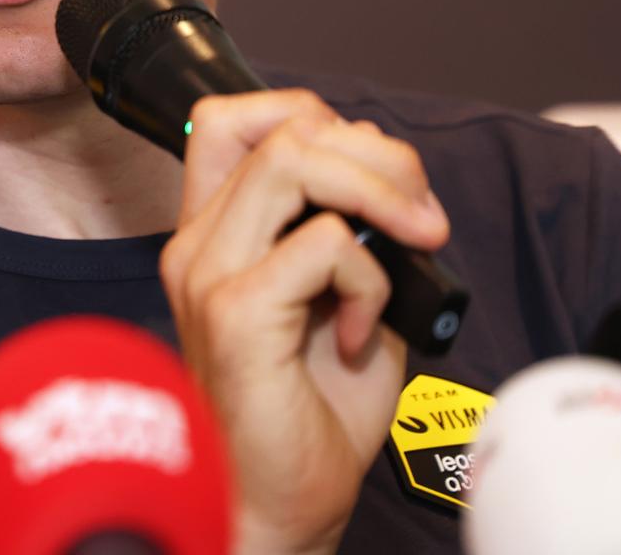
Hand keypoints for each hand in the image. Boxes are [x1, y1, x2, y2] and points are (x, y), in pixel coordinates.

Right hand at [158, 89, 449, 554]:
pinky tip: (364, 332)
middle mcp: (199, 244)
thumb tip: (392, 181)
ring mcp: (209, 274)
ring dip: (380, 192)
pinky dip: (370, 279)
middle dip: (376, 153)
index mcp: (213, 235)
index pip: (230, 118)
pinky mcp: (235, 312)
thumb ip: (352, 234)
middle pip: (280, 128)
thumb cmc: (307, 415)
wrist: (277, 506)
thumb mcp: (341, 301)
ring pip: (295, 162)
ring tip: (414, 243)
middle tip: (421, 215)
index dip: (310, 115)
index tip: (372, 172)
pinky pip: (326, 244)